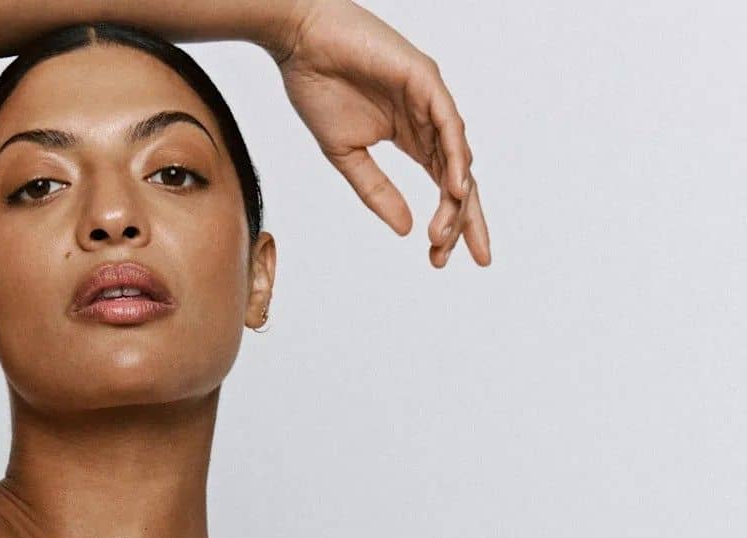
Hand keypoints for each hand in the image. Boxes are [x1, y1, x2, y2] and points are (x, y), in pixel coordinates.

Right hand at [272, 0, 490, 266]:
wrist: (301, 42)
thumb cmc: (319, 88)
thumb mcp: (347, 157)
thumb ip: (377, 192)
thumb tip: (406, 230)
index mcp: (412, 137)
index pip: (442, 187)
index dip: (449, 224)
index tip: (441, 261)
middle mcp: (428, 120)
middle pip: (459, 178)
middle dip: (468, 220)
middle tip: (472, 257)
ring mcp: (430, 99)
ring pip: (457, 157)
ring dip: (456, 199)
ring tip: (446, 233)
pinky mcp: (425, 78)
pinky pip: (448, 123)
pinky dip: (455, 156)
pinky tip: (455, 188)